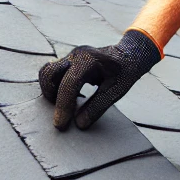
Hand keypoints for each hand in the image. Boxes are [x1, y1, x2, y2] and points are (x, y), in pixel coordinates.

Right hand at [38, 28, 161, 129]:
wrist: (130, 54)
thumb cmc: (126, 71)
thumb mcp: (117, 90)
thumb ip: (98, 106)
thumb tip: (79, 124)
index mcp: (90, 59)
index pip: (70, 83)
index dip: (63, 105)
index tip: (61, 125)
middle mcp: (77, 55)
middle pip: (50, 73)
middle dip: (51, 96)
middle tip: (62, 114)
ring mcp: (71, 57)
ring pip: (48, 73)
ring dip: (51, 92)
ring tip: (66, 106)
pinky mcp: (69, 62)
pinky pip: (54, 75)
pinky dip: (55, 88)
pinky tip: (69, 99)